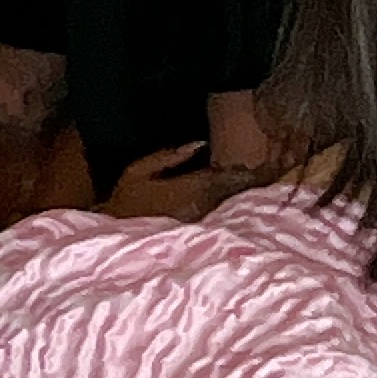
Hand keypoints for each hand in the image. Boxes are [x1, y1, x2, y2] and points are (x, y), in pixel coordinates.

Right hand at [102, 146, 255, 222]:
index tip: (254, 166)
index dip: (239, 172)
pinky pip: (218, 217)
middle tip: (261, 175)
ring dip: (239, 195)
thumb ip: (170, 156)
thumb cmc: (125, 198)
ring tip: (253, 185)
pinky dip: (228, 208)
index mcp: (186, 189)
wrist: (115, 232)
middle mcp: (197, 206)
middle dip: (245, 184)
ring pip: (226, 205)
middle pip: (230, 193)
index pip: (221, 177)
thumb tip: (200, 144)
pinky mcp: (195, 233)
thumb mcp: (138, 170)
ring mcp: (198, 222)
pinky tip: (234, 201)